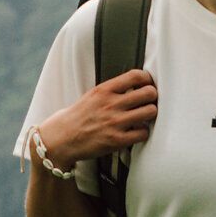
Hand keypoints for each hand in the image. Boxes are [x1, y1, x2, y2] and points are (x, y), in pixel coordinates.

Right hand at [39, 70, 157, 166]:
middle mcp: (111, 104)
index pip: (136, 76)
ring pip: (150, 111)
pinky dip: (143, 132)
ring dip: (150, 114)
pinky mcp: (117, 140)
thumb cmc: (79, 116)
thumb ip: (113, 89)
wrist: (62, 138)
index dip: (147, 79)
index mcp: (104, 90)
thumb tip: (136, 84)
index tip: (148, 84)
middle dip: (152, 96)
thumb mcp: (93, 95)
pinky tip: (137, 131)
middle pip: (148, 93)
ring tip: (144, 116)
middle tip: (149, 101)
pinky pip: (143, 133)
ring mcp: (115, 122)